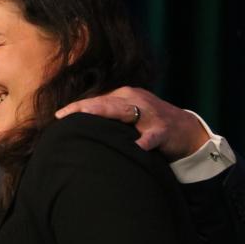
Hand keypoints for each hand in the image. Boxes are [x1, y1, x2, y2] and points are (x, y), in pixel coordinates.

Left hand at [55, 86, 208, 161]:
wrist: (186, 130)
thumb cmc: (150, 123)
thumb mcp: (129, 114)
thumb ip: (110, 115)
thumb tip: (81, 124)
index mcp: (125, 96)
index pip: (96, 100)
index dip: (77, 107)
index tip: (58, 115)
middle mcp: (135, 100)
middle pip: (105, 103)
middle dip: (84, 108)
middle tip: (64, 115)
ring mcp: (150, 114)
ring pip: (125, 112)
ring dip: (107, 115)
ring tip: (87, 119)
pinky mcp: (163, 129)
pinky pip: (152, 135)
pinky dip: (145, 141)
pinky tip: (138, 147)